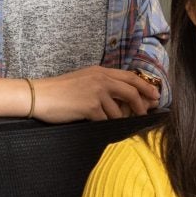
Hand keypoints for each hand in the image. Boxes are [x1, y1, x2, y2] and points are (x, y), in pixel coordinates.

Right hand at [31, 66, 161, 121]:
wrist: (40, 95)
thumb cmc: (60, 91)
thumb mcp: (85, 80)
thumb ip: (103, 85)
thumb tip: (124, 99)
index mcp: (101, 71)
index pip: (130, 77)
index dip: (146, 86)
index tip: (155, 95)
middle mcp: (101, 79)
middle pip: (132, 91)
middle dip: (142, 104)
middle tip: (146, 113)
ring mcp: (96, 92)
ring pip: (118, 110)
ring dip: (117, 119)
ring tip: (108, 121)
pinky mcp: (90, 107)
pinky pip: (105, 120)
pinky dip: (104, 124)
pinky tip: (96, 124)